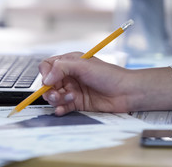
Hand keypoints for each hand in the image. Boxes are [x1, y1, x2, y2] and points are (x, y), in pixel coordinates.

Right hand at [39, 52, 171, 115]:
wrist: (126, 92)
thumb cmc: (109, 75)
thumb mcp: (83, 65)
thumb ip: (62, 68)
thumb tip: (46, 78)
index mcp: (70, 62)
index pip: (48, 66)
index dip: (46, 74)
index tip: (49, 81)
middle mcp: (70, 75)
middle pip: (49, 83)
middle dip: (49, 90)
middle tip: (56, 94)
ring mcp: (73, 89)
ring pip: (54, 95)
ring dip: (56, 99)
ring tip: (68, 98)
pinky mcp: (77, 102)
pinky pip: (62, 106)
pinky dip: (59, 108)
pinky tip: (61, 109)